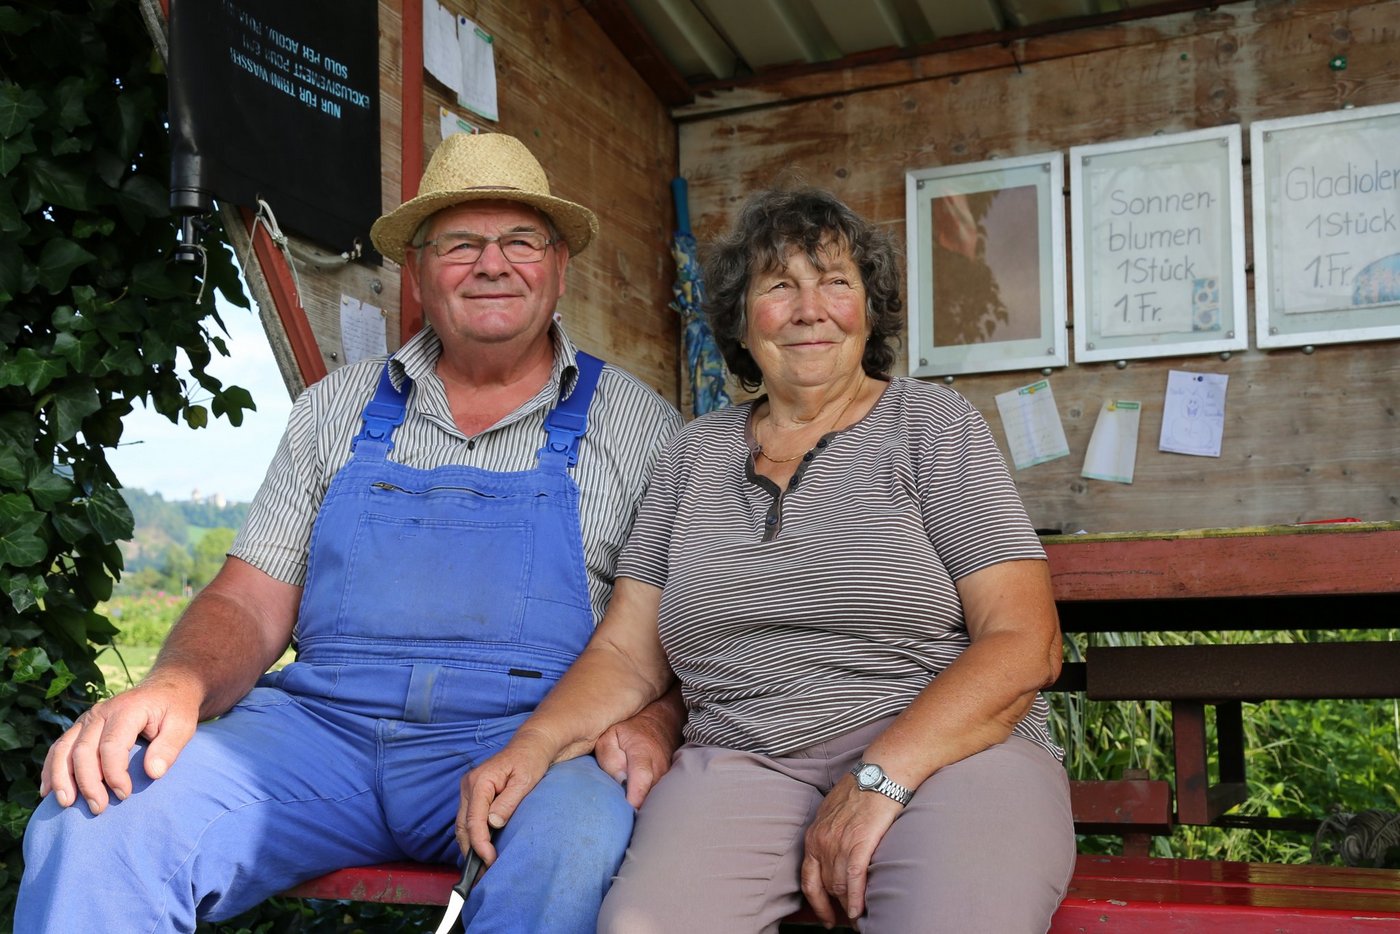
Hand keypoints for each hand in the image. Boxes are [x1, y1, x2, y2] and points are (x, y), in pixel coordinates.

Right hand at [40, 675, 200, 814]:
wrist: (166, 689)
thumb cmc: (175, 709)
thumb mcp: (183, 725)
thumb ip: (169, 747)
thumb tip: (153, 773)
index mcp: (127, 709)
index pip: (111, 745)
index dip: (114, 773)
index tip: (125, 794)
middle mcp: (102, 712)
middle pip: (84, 750)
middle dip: (87, 783)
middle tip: (98, 808)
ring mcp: (88, 719)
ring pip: (64, 749)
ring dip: (62, 778)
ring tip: (66, 804)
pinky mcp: (81, 727)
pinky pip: (59, 747)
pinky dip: (51, 769)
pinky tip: (48, 790)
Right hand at [458, 735, 554, 865]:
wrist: (532, 745)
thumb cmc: (531, 760)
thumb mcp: (525, 780)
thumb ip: (508, 802)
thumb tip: (493, 824)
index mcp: (480, 781)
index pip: (473, 819)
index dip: (480, 843)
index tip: (490, 860)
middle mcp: (469, 785)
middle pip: (462, 825)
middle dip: (471, 850)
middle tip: (484, 872)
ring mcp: (469, 789)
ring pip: (462, 825)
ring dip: (470, 846)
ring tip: (482, 867)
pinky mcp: (474, 794)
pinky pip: (468, 819)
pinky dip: (473, 836)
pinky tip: (482, 850)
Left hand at [594, 693, 681, 807]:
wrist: (661, 723)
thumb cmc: (629, 732)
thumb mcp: (610, 737)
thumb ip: (609, 758)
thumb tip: (619, 782)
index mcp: (642, 754)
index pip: (642, 780)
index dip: (634, 798)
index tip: (625, 810)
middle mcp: (660, 767)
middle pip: (649, 797)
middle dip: (635, 809)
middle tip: (619, 814)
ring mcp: (668, 776)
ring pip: (656, 800)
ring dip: (643, 808)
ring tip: (627, 810)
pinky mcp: (671, 783)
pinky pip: (661, 798)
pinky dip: (650, 804)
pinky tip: (639, 805)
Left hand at [800, 776, 902, 925]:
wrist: (880, 774)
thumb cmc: (861, 790)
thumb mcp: (832, 811)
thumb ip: (828, 834)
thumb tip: (831, 852)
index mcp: (813, 835)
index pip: (808, 878)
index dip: (815, 902)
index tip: (823, 916)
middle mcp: (821, 842)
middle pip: (825, 886)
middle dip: (833, 906)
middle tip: (843, 920)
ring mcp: (839, 844)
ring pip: (839, 886)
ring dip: (847, 906)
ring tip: (856, 918)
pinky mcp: (859, 844)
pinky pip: (853, 880)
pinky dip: (855, 900)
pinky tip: (858, 911)